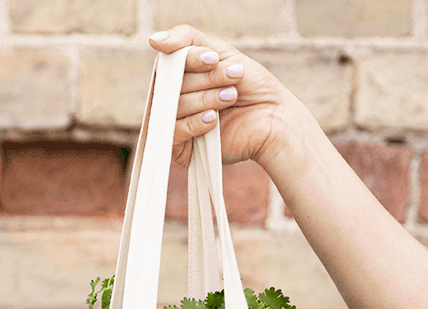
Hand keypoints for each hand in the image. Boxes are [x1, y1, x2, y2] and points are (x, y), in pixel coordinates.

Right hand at [148, 24, 297, 169]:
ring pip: (173, 108)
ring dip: (206, 99)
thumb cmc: (251, 86)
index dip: (189, 60)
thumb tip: (153, 39)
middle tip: (233, 79)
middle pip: (170, 86)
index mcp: (181, 78)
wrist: (275, 119)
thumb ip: (187, 40)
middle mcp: (174, 101)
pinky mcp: (182, 150)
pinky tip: (215, 120)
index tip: (214, 59)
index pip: (167, 65)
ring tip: (232, 97)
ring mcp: (177, 126)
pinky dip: (195, 123)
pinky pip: (174, 133)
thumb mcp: (220, 52)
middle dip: (205, 80)